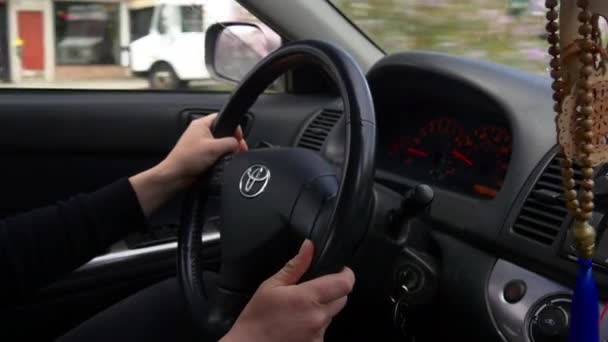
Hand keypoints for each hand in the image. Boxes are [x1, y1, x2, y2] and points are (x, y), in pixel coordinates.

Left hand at [129, 113, 247, 215]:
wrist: (176, 175)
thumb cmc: (188, 159)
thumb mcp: (214, 148)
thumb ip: (230, 142)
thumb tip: (238, 144)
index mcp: (201, 124)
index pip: (222, 117)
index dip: (233, 127)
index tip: (239, 138)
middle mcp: (200, 132)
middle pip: (223, 132)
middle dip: (232, 141)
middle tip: (238, 149)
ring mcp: (200, 144)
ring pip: (220, 144)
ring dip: (226, 150)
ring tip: (231, 156)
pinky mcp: (201, 155)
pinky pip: (215, 153)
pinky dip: (221, 157)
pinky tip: (223, 162)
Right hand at [221, 240, 354, 341]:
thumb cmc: (256, 318)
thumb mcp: (271, 286)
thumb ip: (295, 266)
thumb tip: (309, 246)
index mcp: (308, 298)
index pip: (344, 284)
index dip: (347, 274)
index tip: (341, 269)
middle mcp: (318, 318)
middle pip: (342, 299)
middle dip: (334, 291)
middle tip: (313, 289)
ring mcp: (318, 335)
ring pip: (331, 315)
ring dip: (322, 309)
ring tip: (299, 310)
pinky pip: (323, 331)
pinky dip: (314, 325)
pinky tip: (297, 325)